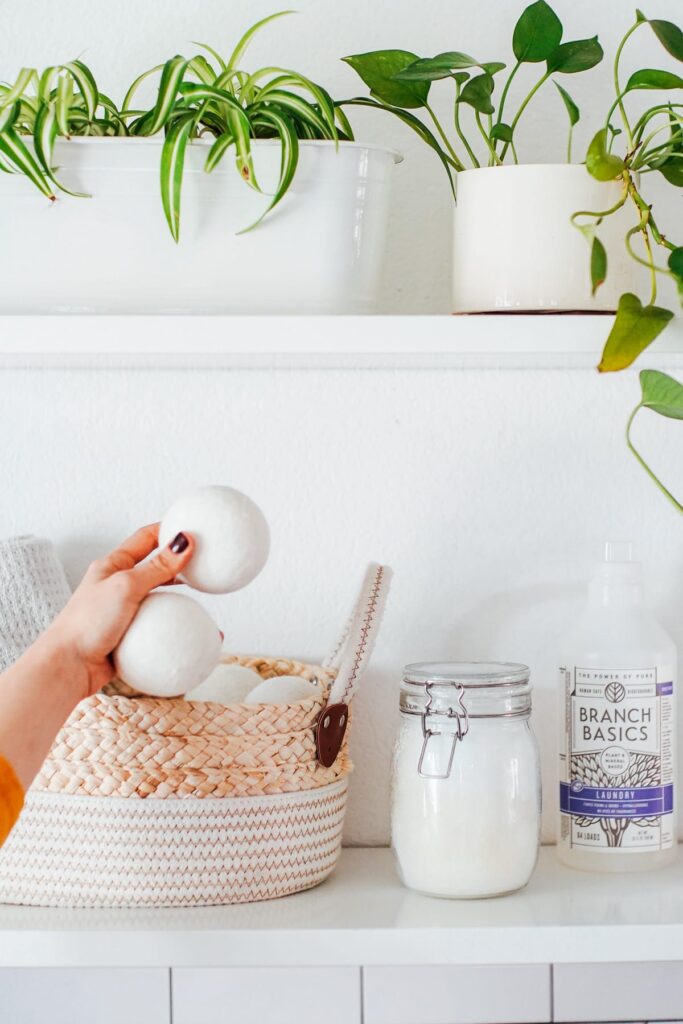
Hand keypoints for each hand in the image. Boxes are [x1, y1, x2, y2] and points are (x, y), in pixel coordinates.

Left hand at [41, 524, 194, 697]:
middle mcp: (118, 586)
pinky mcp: (129, 636)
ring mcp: (124, 612)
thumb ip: (157, 566)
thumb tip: (185, 542)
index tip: (195, 529)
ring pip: (159, 600)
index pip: (145, 538)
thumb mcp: (125, 586)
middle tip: (206, 564)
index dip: (169, 530)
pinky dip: (174, 627)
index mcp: (112, 566)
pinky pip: (157, 628)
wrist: (69, 668)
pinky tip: (190, 632)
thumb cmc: (88, 623)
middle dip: (180, 565)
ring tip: (202, 600)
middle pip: (155, 568)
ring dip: (179, 599)